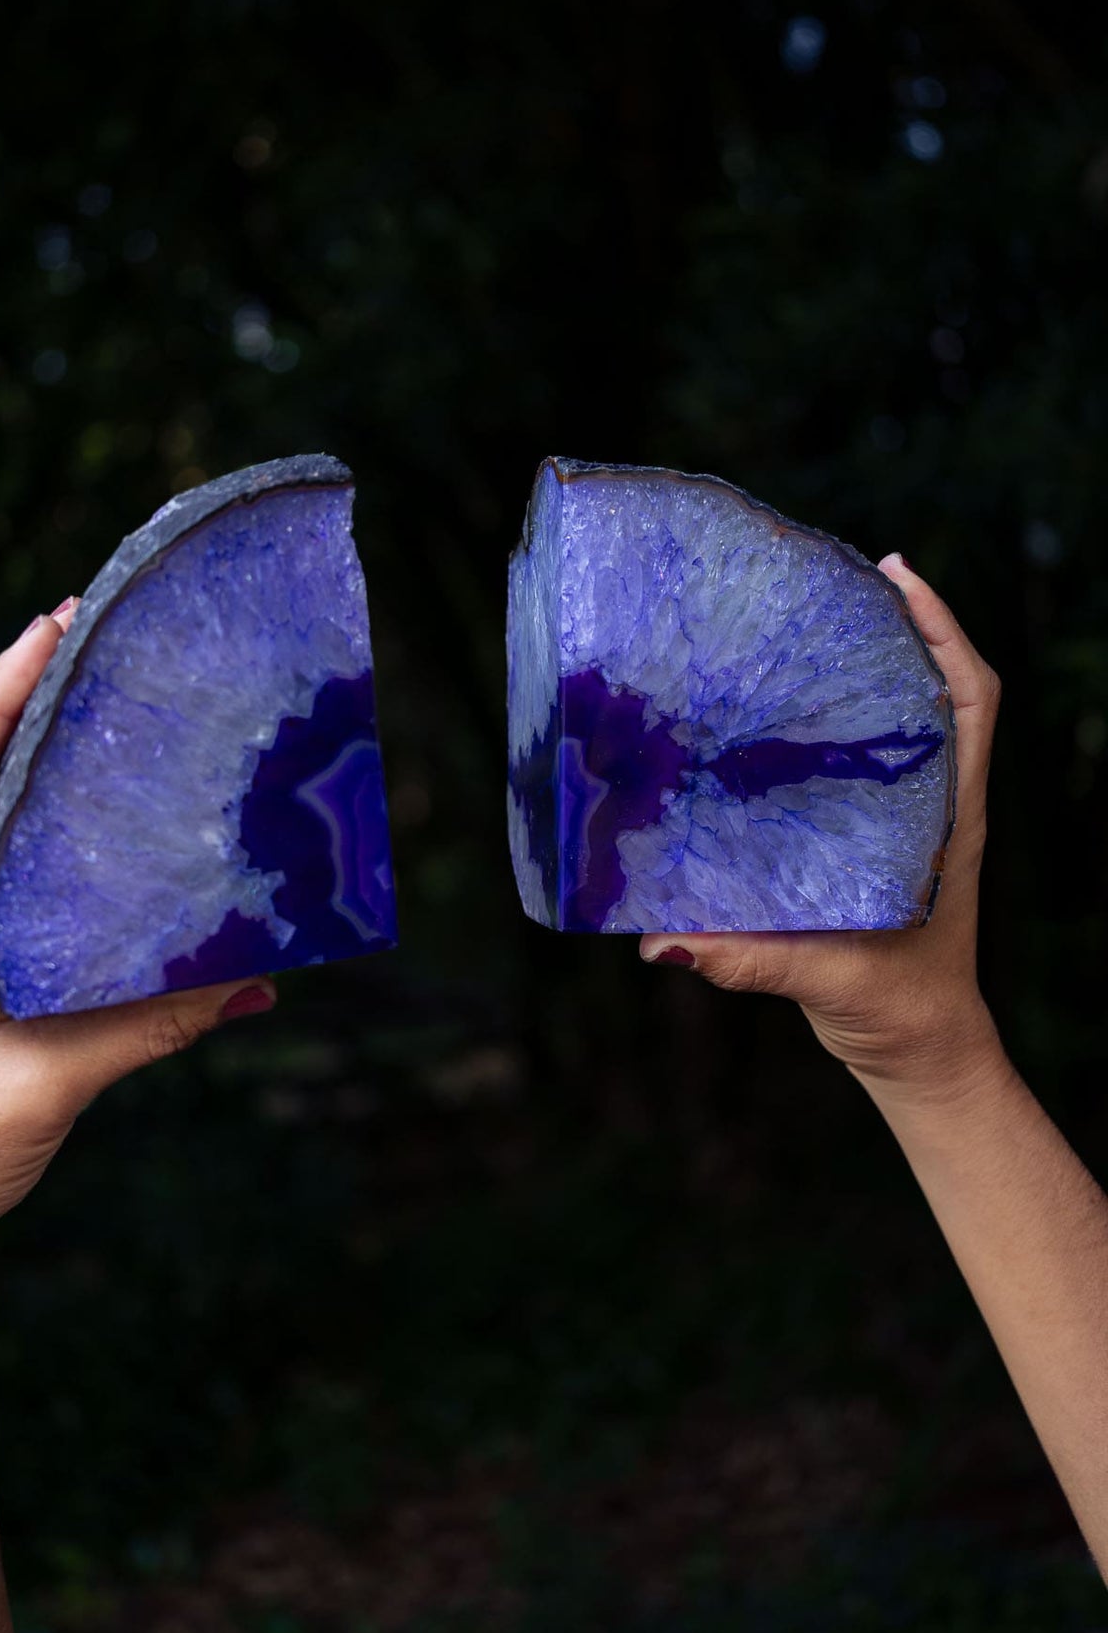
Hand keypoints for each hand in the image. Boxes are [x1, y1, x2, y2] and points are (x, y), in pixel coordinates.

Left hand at [0, 601, 275, 1285]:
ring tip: (95, 698)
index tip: (49, 628)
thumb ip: (143, 1026)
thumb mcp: (41, 1086)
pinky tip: (99, 818)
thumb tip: (253, 981)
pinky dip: (45, 830)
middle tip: (86, 636)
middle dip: (16, 701)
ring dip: (28, 755)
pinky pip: (2, 874)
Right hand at [640, 554, 1003, 1104]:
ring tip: (801, 623)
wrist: (924, 1056)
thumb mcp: (831, 980)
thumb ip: (753, 959)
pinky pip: (865, 762)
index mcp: (949, 822)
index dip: (942, 631)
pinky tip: (779, 711)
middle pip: (936, 689)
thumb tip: (663, 941)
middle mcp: (937, 807)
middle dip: (896, 625)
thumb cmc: (902, 1015)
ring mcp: (911, 821)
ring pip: (903, 721)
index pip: (969, 701)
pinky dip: (836, 722)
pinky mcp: (876, 841)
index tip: (897, 576)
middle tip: (830, 578)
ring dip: (868, 666)